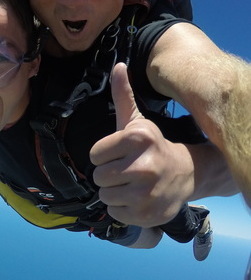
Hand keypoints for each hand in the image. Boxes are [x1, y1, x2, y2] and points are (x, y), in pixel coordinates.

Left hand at [90, 63, 193, 226]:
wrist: (185, 174)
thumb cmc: (153, 146)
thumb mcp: (137, 121)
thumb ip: (123, 95)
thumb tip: (118, 65)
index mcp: (137, 139)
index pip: (95, 154)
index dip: (104, 155)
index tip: (120, 154)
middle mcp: (143, 165)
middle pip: (98, 177)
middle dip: (109, 174)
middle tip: (126, 171)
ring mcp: (146, 192)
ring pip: (105, 195)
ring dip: (114, 192)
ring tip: (131, 184)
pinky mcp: (147, 213)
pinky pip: (115, 212)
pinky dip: (122, 208)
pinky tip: (137, 198)